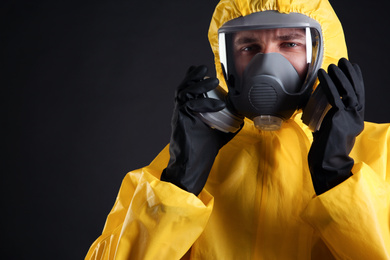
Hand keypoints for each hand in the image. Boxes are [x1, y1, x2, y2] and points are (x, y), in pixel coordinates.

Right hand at [161, 65, 239, 194]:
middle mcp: (182, 111)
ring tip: (212, 80)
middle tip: (204, 68)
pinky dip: (205, 103)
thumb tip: (241, 119)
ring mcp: (180, 115)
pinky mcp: (181, 120)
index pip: (189, 90)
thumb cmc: (201, 151)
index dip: (193, 78)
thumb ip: (226, 125)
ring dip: (198, 84)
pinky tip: (218, 104)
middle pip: (184, 87)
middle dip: (193, 76)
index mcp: (189, 111)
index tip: (202, 70)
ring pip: (185, 92)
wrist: (191, 165)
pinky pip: (191, 106)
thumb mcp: (218, 134)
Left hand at [308, 58, 364, 194]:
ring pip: (348, 91)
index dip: (356, 81)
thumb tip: (319, 115)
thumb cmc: (325, 152)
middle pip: (356, 91)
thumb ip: (328, 122)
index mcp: (354, 121)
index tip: (353, 69)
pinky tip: (324, 74)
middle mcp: (356, 118)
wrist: (327, 165)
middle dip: (351, 74)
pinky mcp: (340, 118)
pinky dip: (329, 83)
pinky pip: (334, 96)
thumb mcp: (329, 133)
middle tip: (345, 61)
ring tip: (335, 64)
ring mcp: (350, 117)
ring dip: (341, 76)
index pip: (358, 97)